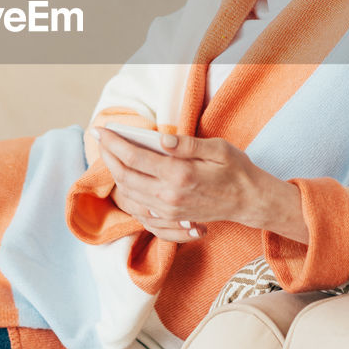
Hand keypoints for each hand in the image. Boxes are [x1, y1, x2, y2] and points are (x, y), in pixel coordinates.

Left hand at [92, 127, 270, 232]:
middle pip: (124, 176)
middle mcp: (169, 196)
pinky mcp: (170, 218)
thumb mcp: (218, 149)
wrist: (249, 202)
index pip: (134, 157)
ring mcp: (168, 210)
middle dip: (107, 155)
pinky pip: (138, 207)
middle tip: (99, 139)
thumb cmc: (236, 170)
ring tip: (109, 154)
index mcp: (179, 175)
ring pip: (128, 192)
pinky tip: (124, 177)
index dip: (114, 143)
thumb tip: (161, 138)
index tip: (102, 130)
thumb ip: (187, 144)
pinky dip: (126, 191)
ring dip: (114, 173)